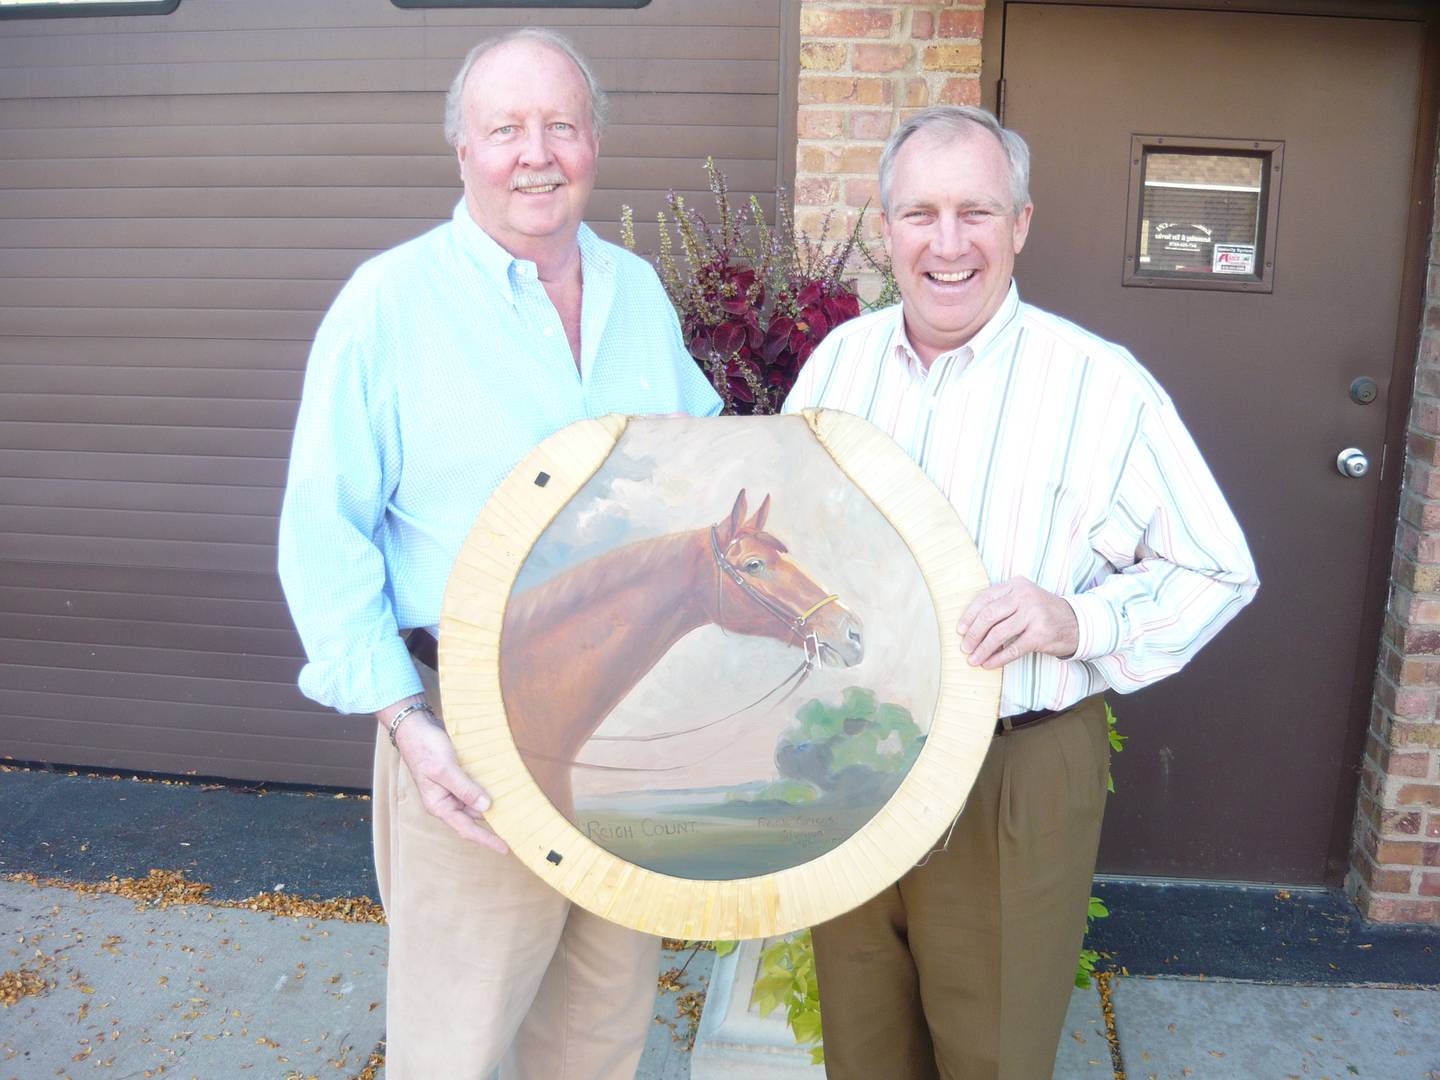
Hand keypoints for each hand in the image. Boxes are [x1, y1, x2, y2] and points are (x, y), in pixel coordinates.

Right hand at [383, 703, 508, 853]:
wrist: (416, 727)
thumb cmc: (425, 748)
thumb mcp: (445, 770)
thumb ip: (465, 788)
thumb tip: (485, 807)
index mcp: (439, 805)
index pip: (466, 829)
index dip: (486, 840)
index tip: (505, 848)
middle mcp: (446, 801)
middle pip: (473, 818)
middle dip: (494, 823)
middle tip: (519, 828)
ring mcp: (452, 789)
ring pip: (476, 803)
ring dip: (492, 804)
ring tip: (516, 810)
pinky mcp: (457, 777)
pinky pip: (475, 789)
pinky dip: (488, 790)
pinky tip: (504, 789)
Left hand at [955, 576, 1078, 669]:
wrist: (1075, 622)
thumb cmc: (1041, 612)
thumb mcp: (1022, 599)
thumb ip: (1000, 604)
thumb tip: (968, 627)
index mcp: (1016, 585)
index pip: (984, 599)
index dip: (969, 616)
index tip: (959, 631)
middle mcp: (1024, 596)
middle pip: (988, 616)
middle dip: (973, 635)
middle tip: (964, 648)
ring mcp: (1034, 614)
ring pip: (998, 634)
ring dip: (982, 649)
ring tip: (973, 660)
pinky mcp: (1040, 634)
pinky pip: (1012, 649)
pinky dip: (997, 659)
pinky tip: (988, 664)